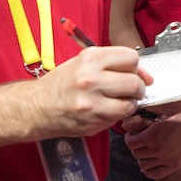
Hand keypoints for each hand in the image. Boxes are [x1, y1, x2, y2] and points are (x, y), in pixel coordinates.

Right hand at [33, 47, 151, 138]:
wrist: (37, 107)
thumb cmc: (61, 84)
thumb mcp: (83, 62)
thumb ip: (112, 64)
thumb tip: (143, 74)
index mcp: (90, 58)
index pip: (131, 58)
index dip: (137, 67)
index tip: (135, 73)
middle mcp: (90, 79)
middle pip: (134, 82)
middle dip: (138, 87)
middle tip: (132, 90)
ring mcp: (91, 103)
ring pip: (130, 104)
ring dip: (130, 103)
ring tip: (120, 101)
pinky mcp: (92, 122)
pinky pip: (117, 118)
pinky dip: (117, 115)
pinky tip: (106, 110)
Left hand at [124, 111, 180, 179]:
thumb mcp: (163, 112)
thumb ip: (144, 118)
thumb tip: (125, 123)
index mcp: (153, 134)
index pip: (130, 143)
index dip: (129, 138)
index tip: (132, 134)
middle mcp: (158, 148)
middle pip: (136, 154)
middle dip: (135, 147)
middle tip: (139, 142)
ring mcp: (167, 159)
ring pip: (143, 165)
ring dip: (142, 158)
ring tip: (146, 151)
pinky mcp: (175, 166)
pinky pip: (155, 173)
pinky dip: (149, 170)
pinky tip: (151, 163)